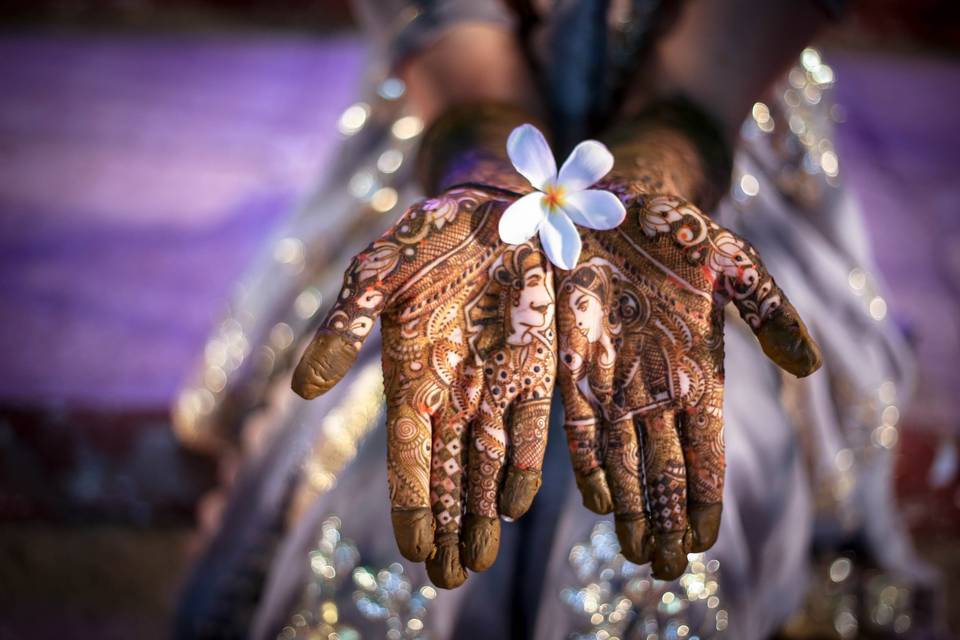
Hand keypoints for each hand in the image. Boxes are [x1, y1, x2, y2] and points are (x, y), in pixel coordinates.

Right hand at [293, 182, 555, 588]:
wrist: (491, 206)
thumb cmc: (426, 237)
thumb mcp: (376, 273)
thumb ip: (344, 327)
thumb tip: (301, 390)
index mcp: (408, 374)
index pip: (407, 454)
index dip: (409, 502)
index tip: (411, 550)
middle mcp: (451, 390)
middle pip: (446, 473)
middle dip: (445, 525)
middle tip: (447, 577)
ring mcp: (495, 382)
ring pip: (487, 463)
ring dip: (480, 512)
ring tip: (476, 560)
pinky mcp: (538, 367)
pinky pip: (532, 427)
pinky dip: (524, 466)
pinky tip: (514, 505)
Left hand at [557, 180, 820, 579]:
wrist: (610, 206)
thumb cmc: (675, 233)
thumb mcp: (732, 263)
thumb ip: (768, 310)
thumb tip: (810, 368)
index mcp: (699, 371)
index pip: (706, 449)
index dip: (705, 497)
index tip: (704, 540)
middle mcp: (655, 386)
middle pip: (663, 468)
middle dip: (664, 519)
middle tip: (663, 568)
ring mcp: (613, 379)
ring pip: (622, 459)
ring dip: (629, 508)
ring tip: (634, 553)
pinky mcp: (572, 365)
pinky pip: (577, 425)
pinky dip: (587, 465)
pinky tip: (596, 502)